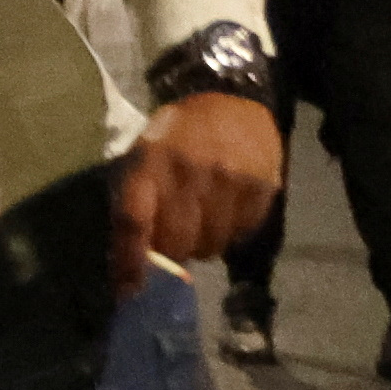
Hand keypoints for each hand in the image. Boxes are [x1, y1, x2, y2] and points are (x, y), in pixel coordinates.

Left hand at [112, 92, 284, 288]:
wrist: (232, 99)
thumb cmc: (177, 138)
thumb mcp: (142, 160)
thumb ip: (133, 209)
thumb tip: (129, 275)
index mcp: (149, 164)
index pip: (134, 221)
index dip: (131, 261)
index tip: (130, 291)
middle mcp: (188, 171)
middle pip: (178, 243)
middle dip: (174, 251)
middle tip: (178, 238)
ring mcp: (229, 179)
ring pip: (212, 245)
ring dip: (205, 243)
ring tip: (205, 218)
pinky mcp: (261, 186)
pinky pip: (243, 233)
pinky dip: (234, 230)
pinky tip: (229, 207)